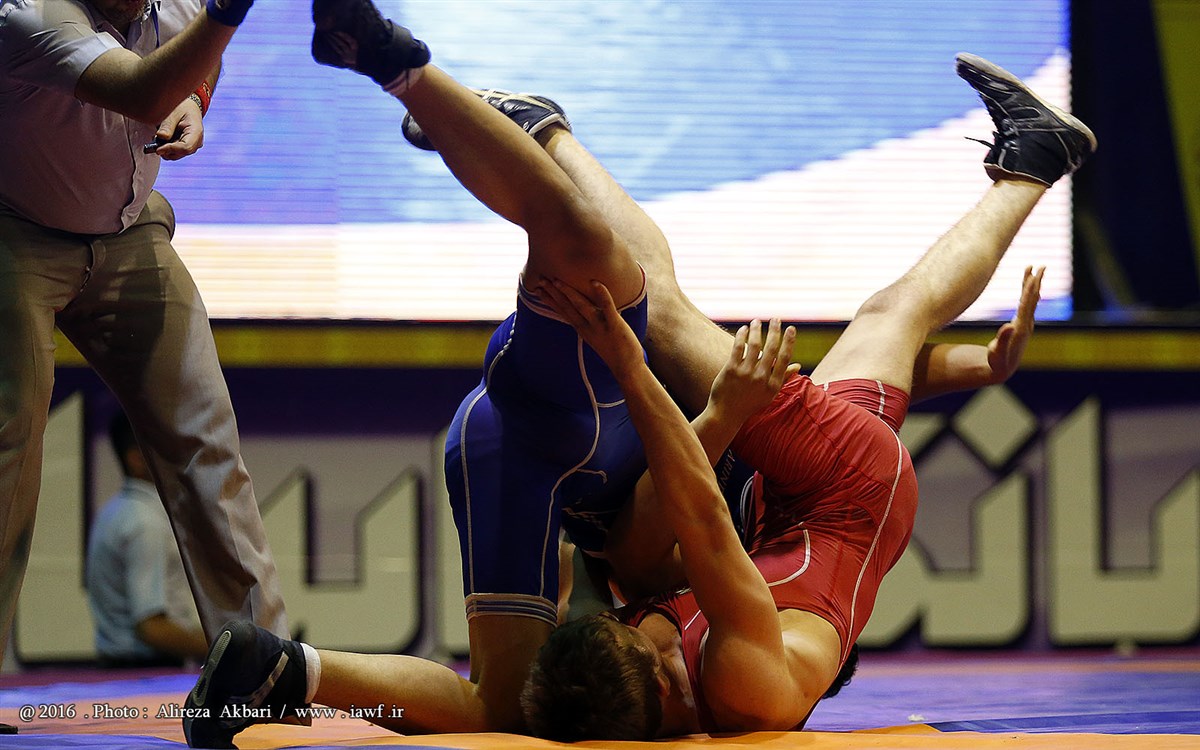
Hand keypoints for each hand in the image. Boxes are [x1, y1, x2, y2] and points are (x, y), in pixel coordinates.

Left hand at [153, 98, 204, 160]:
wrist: (188, 107)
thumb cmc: (182, 108)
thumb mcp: (173, 113)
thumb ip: (167, 126)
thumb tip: (161, 136)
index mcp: (196, 132)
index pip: (186, 147)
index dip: (171, 149)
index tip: (158, 148)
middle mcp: (196, 141)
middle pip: (181, 153)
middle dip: (166, 150)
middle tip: (154, 142)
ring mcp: (192, 145)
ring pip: (177, 155)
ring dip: (165, 150)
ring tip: (157, 139)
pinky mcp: (186, 146)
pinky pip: (175, 152)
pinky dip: (166, 148)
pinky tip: (161, 140)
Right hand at [536, 278, 645, 371]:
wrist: (626, 369)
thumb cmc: (614, 350)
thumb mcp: (596, 335)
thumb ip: (589, 322)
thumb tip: (587, 310)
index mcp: (582, 328)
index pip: (562, 311)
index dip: (549, 300)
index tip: (537, 289)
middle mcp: (587, 327)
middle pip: (567, 307)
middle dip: (553, 293)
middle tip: (540, 280)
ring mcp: (600, 326)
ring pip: (581, 306)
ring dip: (568, 293)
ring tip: (557, 281)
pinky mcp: (615, 325)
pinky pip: (607, 307)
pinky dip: (601, 295)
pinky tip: (595, 282)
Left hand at [708, 318, 799, 423]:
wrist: (726, 414)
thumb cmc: (749, 403)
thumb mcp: (769, 395)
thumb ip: (783, 378)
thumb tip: (798, 365)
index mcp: (773, 384)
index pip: (785, 358)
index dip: (789, 341)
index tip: (791, 328)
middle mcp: (761, 378)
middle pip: (771, 349)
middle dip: (775, 330)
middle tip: (775, 319)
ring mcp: (746, 374)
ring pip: (755, 345)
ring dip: (757, 330)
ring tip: (757, 321)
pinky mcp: (730, 370)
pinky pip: (738, 348)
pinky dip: (742, 335)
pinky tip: (744, 329)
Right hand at [986, 265, 1042, 381]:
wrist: (1003, 368)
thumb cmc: (997, 360)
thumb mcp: (997, 351)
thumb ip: (1002, 339)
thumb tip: (1009, 327)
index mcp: (1020, 327)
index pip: (1026, 304)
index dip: (1029, 289)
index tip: (1032, 275)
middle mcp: (1026, 323)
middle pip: (1032, 298)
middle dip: (1036, 282)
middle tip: (1041, 266)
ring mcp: (1025, 323)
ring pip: (1030, 299)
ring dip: (1031, 284)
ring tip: (1033, 269)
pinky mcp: (1021, 323)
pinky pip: (1026, 303)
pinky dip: (1027, 292)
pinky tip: (1028, 285)